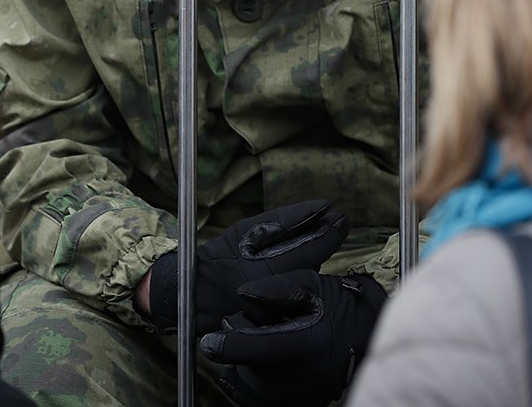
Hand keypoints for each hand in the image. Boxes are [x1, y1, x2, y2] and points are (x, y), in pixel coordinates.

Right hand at [146, 199, 348, 335]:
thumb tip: (322, 207)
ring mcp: (278, 313)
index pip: (312, 247)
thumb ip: (284, 220)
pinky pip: (299, 297)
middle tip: (337, 222)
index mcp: (268, 270)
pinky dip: (302, 278)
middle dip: (325, 241)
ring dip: (314, 258)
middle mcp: (277, 296)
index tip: (340, 215)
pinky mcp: (276, 323)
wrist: (191, 294)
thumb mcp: (246, 231)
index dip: (330, 230)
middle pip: (315, 265)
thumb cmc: (218, 258)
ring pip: (309, 281)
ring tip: (317, 239)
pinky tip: (301, 265)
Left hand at [198, 269, 386, 406]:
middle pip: (250, 370)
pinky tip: (247, 372)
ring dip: (243, 369)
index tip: (208, 343)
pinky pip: (265, 403)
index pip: (255, 349)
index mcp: (304, 343)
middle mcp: (303, 376)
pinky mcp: (307, 404)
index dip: (228, 346)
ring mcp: (305, 395)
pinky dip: (251, 389)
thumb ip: (276, 289)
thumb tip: (242, 294)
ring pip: (255, 389)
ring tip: (251, 346)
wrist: (375, 335)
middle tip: (242, 326)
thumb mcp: (313, 285)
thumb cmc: (343, 306)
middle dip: (238, 349)